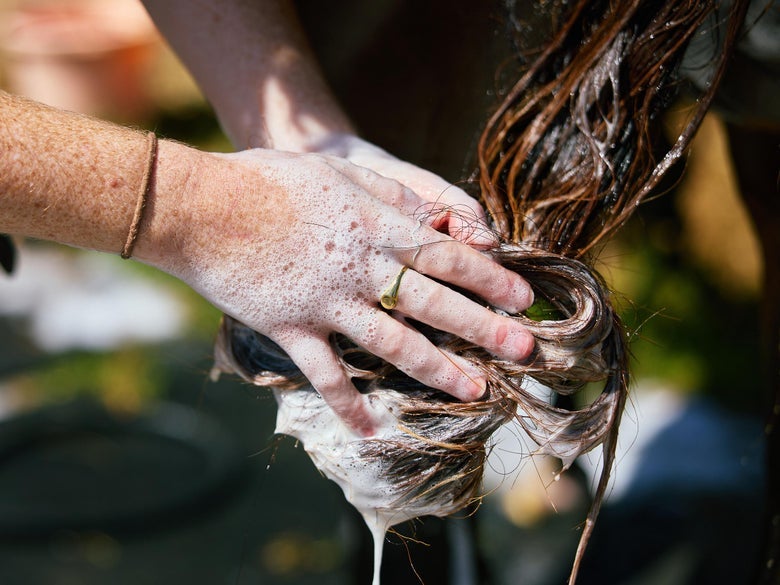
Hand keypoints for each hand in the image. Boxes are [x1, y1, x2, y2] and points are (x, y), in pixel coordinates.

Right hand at [157, 148, 533, 435]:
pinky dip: (350, 405)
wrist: (203, 208)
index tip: (523, 299)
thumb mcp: (341, 172)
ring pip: (396, 343)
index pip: (447, 256)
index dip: (490, 279)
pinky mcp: (293, 330)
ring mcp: (328, 304)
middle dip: (485, 328)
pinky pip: (327, 375)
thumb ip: (392, 197)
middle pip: (436, 303)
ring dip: (440, 369)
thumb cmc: (271, 181)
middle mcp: (362, 269)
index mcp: (376, 228)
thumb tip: (438, 218)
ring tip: (476, 390)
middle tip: (525, 350)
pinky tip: (373, 431)